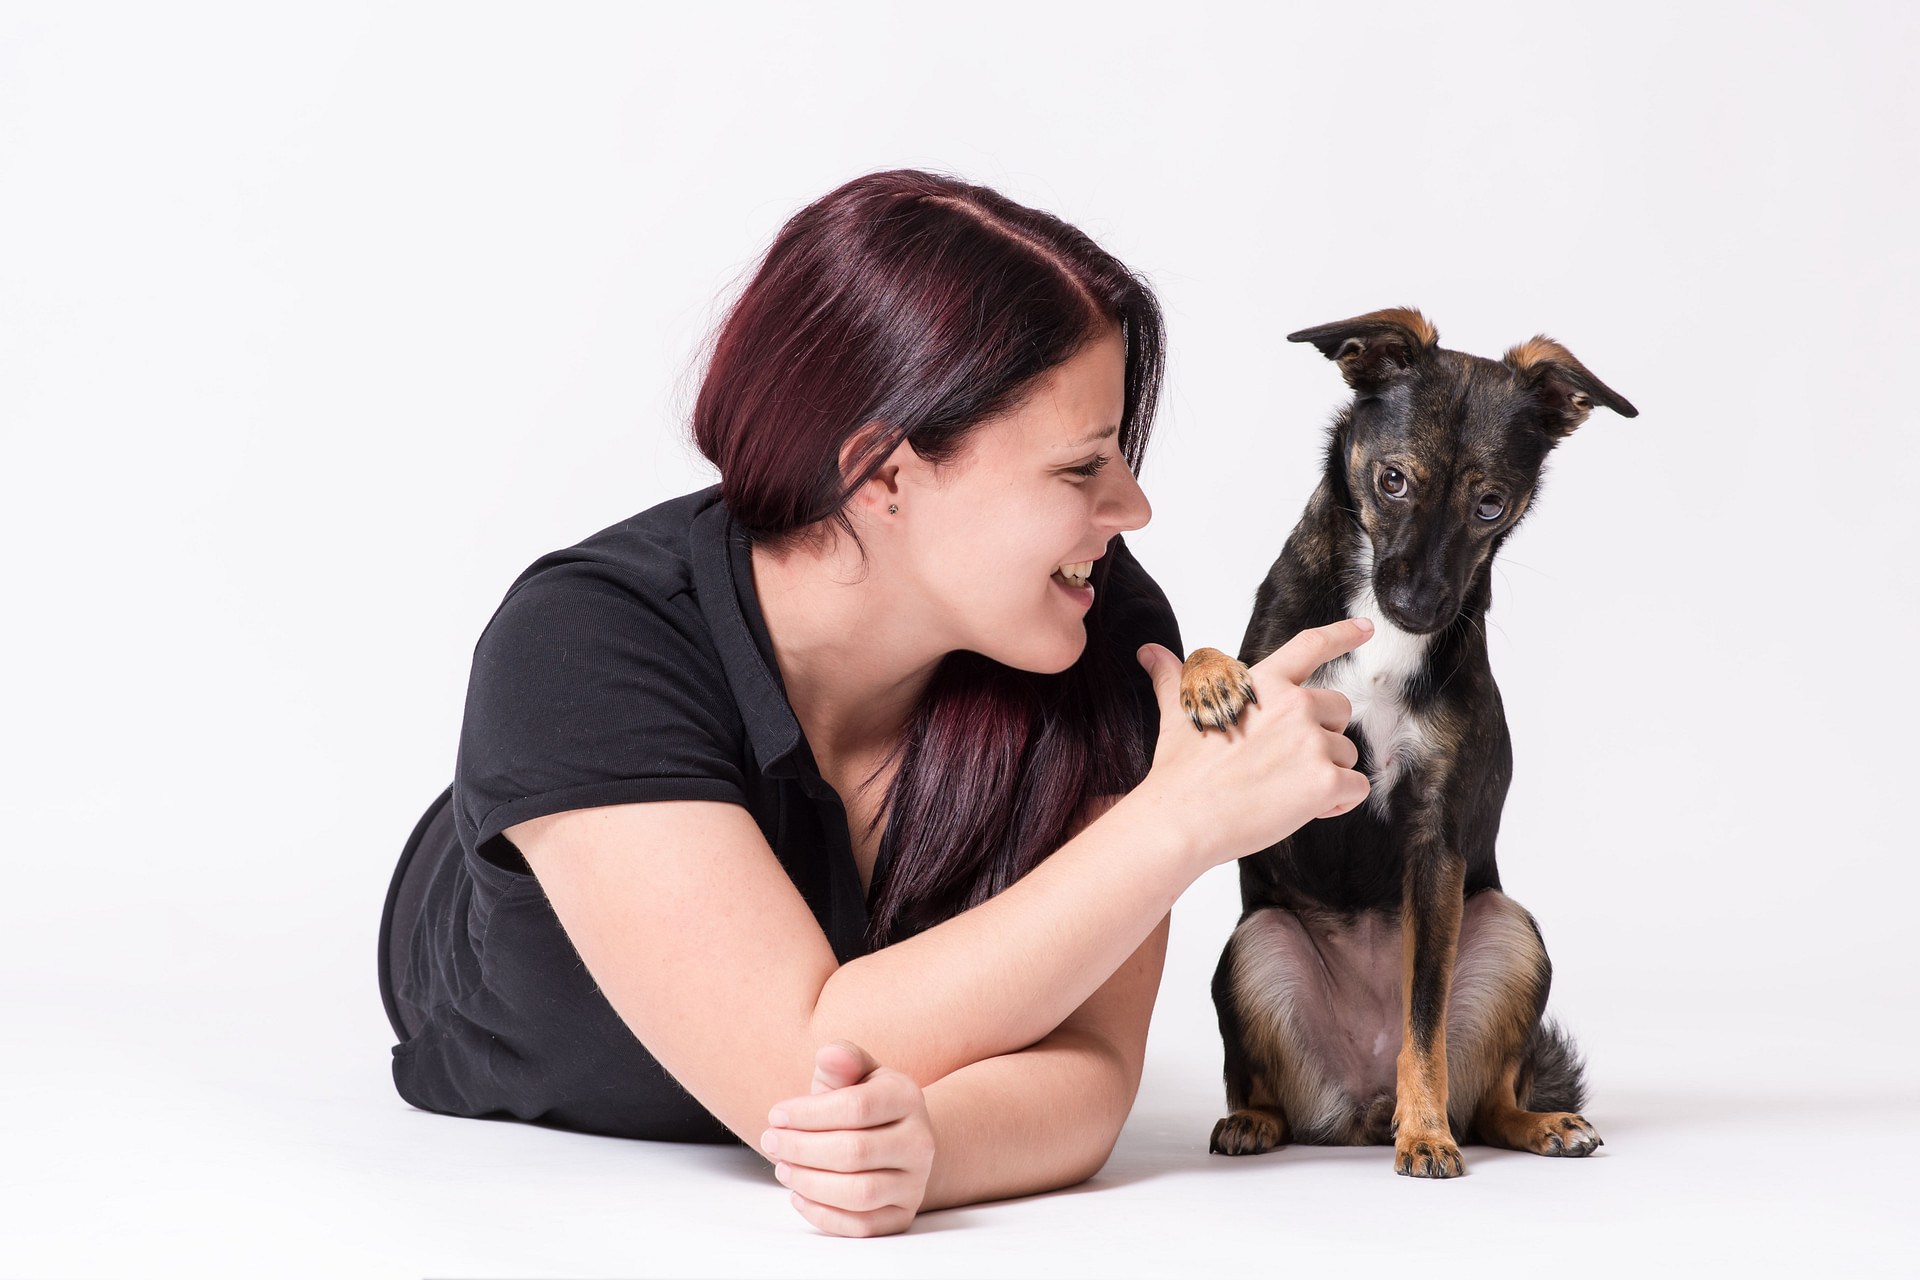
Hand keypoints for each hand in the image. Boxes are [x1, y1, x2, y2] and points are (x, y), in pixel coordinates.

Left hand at [761, 1040, 935, 1237]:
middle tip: (771, 1142)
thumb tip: (829, 1054)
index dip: (808, 1114)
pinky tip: (798, 1195)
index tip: (775, 1115)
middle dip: (802, 1149)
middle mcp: (920, 1141)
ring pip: (859, 1193)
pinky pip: (862, 1226)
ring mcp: (915, 1182)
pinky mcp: (902, 1215)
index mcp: (907, 1097)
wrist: (896, 1139)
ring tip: (783, 1169)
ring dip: (809, 1183)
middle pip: (854, 1152)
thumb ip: (842, 1060)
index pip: (855, 1107)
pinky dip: (823, 1215)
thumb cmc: (863, 1103)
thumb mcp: (854, 1073)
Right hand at [1132, 618, 1373, 868]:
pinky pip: (1356, 788)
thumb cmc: (1180, 771)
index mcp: (1264, 685)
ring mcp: (1313, 743)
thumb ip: (1173, 677)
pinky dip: (1337, 803)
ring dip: (1325, 774)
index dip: (1342, 633)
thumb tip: (1150, 652)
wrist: (1180, 819)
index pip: (1310, 646)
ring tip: (1282, 791)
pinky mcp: (1326, 782)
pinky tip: (1302, 809)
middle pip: (1338, 709)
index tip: (1366, 627)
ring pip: (1346, 754)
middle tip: (1281, 763)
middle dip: (1321, 735)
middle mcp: (1295, 705)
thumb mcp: (1178, 713)